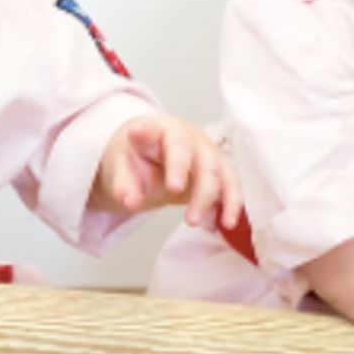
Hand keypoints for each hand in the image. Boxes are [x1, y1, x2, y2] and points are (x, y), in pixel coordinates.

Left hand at [93, 114, 241, 228]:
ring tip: (194, 222)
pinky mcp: (219, 170)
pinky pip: (230, 187)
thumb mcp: (122, 166)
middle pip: (203, 161)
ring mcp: (209, 154)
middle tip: (182, 208)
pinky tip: (226, 223)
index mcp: (164, 131)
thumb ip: (124, 185)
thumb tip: (131, 204)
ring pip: (220, 175)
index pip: (170, 140)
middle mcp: (192, 140)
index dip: (167, 151)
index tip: (139, 137)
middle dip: (197, 188)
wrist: (152, 151)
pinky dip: (231, 205)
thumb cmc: (138, 156)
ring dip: (211, 200)